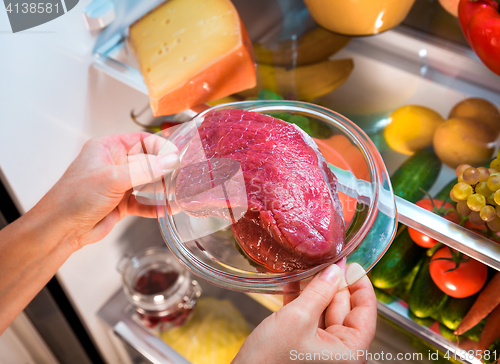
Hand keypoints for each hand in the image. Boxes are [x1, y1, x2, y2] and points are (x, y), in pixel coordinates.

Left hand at [35, 132, 178, 249]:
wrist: (61, 229)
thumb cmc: (74, 197)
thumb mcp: (113, 178)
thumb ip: (145, 170)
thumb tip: (170, 160)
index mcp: (108, 148)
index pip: (142, 140)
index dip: (161, 147)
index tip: (176, 156)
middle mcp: (115, 164)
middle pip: (149, 162)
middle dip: (165, 170)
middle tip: (182, 176)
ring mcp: (119, 184)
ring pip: (149, 183)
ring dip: (162, 189)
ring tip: (179, 193)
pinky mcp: (123, 203)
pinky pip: (145, 202)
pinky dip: (156, 206)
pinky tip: (168, 208)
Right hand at [233, 263, 376, 363]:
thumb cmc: (271, 360)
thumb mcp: (298, 318)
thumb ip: (319, 292)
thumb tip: (335, 270)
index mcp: (349, 352)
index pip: (366, 312)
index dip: (360, 285)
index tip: (352, 264)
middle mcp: (339, 352)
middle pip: (345, 309)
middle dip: (334, 284)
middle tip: (326, 260)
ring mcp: (321, 349)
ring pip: (325, 311)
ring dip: (315, 290)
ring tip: (308, 268)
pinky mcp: (304, 345)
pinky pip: (309, 318)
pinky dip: (302, 301)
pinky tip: (293, 283)